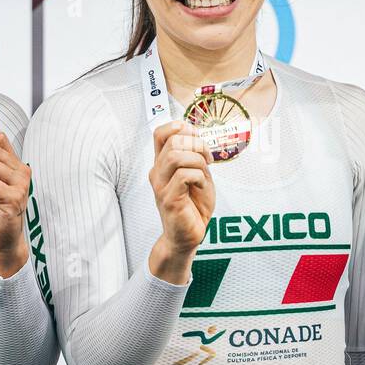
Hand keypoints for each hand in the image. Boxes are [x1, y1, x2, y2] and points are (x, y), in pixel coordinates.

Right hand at [148, 121, 214, 283]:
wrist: (188, 236)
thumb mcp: (198, 175)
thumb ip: (195, 156)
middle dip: (197, 144)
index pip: (161, 132)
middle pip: (172, 140)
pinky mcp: (169, 199)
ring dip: (198, 161)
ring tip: (204, 174)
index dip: (181, 127)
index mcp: (162, 164)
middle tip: (207, 160)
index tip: (197, 141)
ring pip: (176, 155)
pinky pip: (185, 175)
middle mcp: (157, 172)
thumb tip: (197, 136)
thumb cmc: (193, 207)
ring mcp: (160, 185)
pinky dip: (199, 177)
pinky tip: (200, 187)